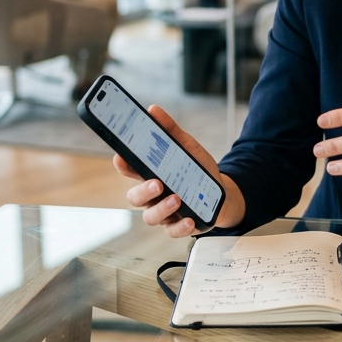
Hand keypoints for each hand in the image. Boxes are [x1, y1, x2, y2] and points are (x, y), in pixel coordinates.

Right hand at [113, 105, 245, 236]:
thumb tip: (154, 110)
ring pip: (150, 217)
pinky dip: (180, 226)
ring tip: (177, 198)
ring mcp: (164, 212)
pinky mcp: (178, 225)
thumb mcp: (187, 147)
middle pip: (134, 197)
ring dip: (162, 208)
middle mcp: (152, 194)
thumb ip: (170, 131)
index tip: (121, 158)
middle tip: (157, 183)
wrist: (220, 193)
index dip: (122, 164)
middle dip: (143, 191)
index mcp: (150, 173)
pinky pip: (172, 231)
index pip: (129, 169)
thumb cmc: (197, 170)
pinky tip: (189, 219)